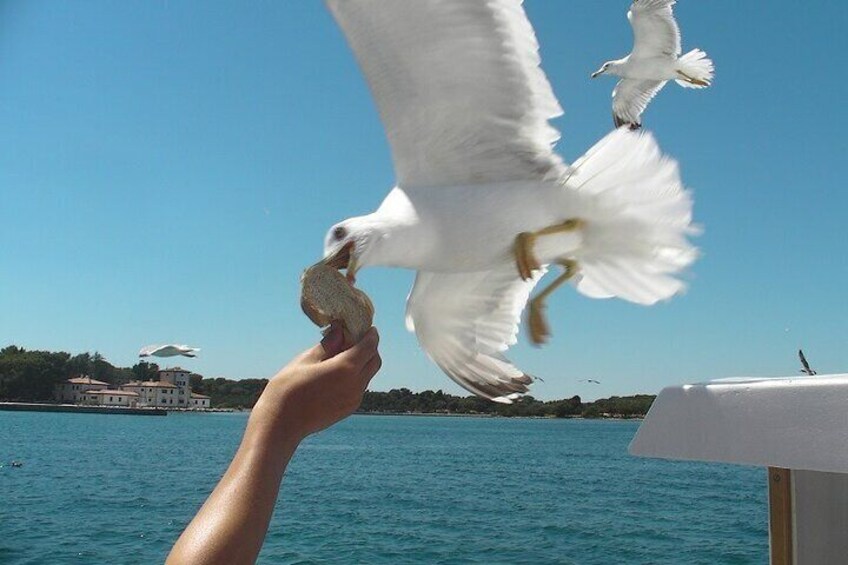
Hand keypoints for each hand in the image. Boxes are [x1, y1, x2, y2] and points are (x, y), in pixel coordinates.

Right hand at [255, 325, 380, 440]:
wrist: (281, 424)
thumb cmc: (288, 388)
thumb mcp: (306, 360)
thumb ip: (328, 345)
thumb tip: (340, 331)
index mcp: (346, 368)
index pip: (370, 346)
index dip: (370, 334)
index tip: (366, 327)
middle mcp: (356, 384)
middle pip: (374, 361)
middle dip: (369, 348)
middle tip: (353, 340)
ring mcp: (354, 399)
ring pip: (368, 375)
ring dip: (362, 363)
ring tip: (341, 356)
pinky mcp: (349, 409)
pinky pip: (360, 387)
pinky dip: (356, 376)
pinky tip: (337, 373)